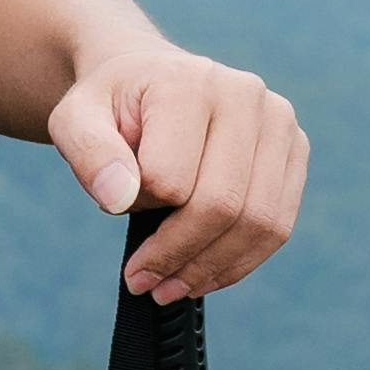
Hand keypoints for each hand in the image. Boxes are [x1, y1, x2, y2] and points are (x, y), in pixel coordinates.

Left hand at [48, 42, 306, 298]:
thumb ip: (88, 154)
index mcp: (187, 82)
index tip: (112, 208)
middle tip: (142, 283)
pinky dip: (239, 261)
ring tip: (169, 288)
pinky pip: (278, 226)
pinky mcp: (294, 151)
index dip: (138, 207)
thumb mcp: (74, 120)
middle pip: (224, 206)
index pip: (170, 179)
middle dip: (179, 256)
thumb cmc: (110, 108)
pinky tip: (202, 274)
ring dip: (212, 268)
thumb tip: (117, 199)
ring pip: (261, 223)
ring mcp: (278, 123)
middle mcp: (245, 95)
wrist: (146, 81)